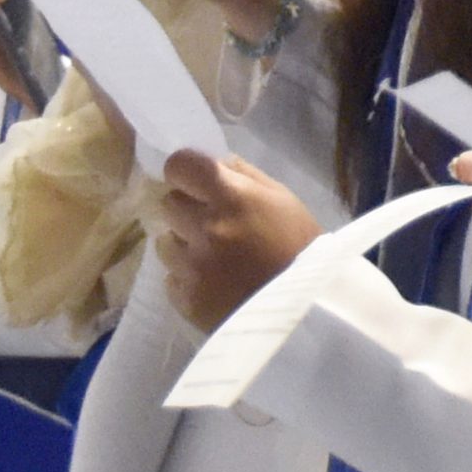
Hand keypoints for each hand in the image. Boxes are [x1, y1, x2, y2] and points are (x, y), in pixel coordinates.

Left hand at [156, 150, 324, 332]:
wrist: (307, 309)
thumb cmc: (300, 246)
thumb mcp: (282, 198)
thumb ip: (244, 175)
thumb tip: (216, 162)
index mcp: (231, 197)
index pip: (179, 166)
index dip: (184, 171)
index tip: (195, 183)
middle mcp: (205, 227)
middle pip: (168, 204)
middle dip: (186, 209)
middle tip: (209, 223)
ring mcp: (192, 266)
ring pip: (164, 243)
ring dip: (183, 245)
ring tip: (212, 257)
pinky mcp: (187, 299)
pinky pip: (171, 278)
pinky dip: (187, 278)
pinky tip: (213, 283)